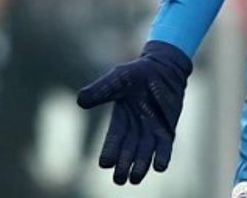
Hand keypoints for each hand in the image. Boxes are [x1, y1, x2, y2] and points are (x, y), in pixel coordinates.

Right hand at [77, 41, 191, 184]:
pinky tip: (159, 166)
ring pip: (145, 153)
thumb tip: (79, 101)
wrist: (163, 67)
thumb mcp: (117, 78)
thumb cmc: (137, 72)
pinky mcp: (167, 129)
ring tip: (135, 178)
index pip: (113, 139)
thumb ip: (101, 90)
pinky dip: (162, 157)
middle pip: (128, 151)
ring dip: (141, 165)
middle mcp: (135, 129)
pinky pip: (165, 146)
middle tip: (118, 179)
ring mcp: (152, 130)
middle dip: (123, 165)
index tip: (104, 163)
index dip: (109, 151)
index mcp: (120, 120)